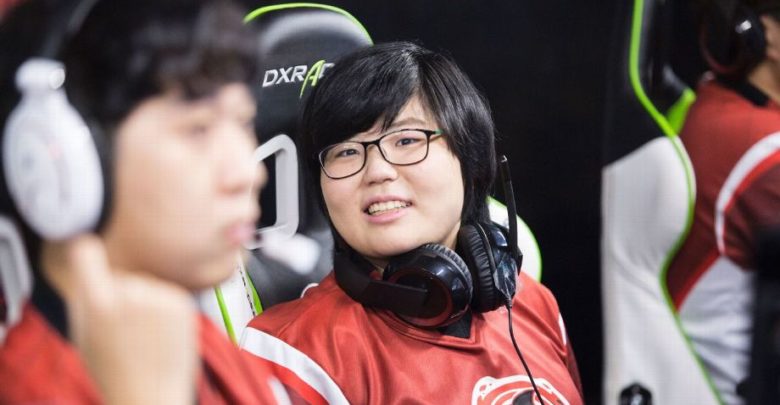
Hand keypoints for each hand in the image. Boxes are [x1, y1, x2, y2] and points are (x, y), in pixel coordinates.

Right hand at [62, 235, 197, 404]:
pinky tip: (160, 334)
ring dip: (143, 303)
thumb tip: (87, 259)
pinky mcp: (181, 300)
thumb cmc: (114, 371)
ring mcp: (159, 295)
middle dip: (119, 295)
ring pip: (144, 286)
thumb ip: (85, 297)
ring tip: (144, 337)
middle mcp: (130, 293)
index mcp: (99, 302)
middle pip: (119, 276)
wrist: (151, 395)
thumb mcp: (84, 334)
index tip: (86, 243)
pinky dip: (162, 309)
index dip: (85, 248)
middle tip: (123, 332)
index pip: (86, 253)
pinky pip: (164, 294)